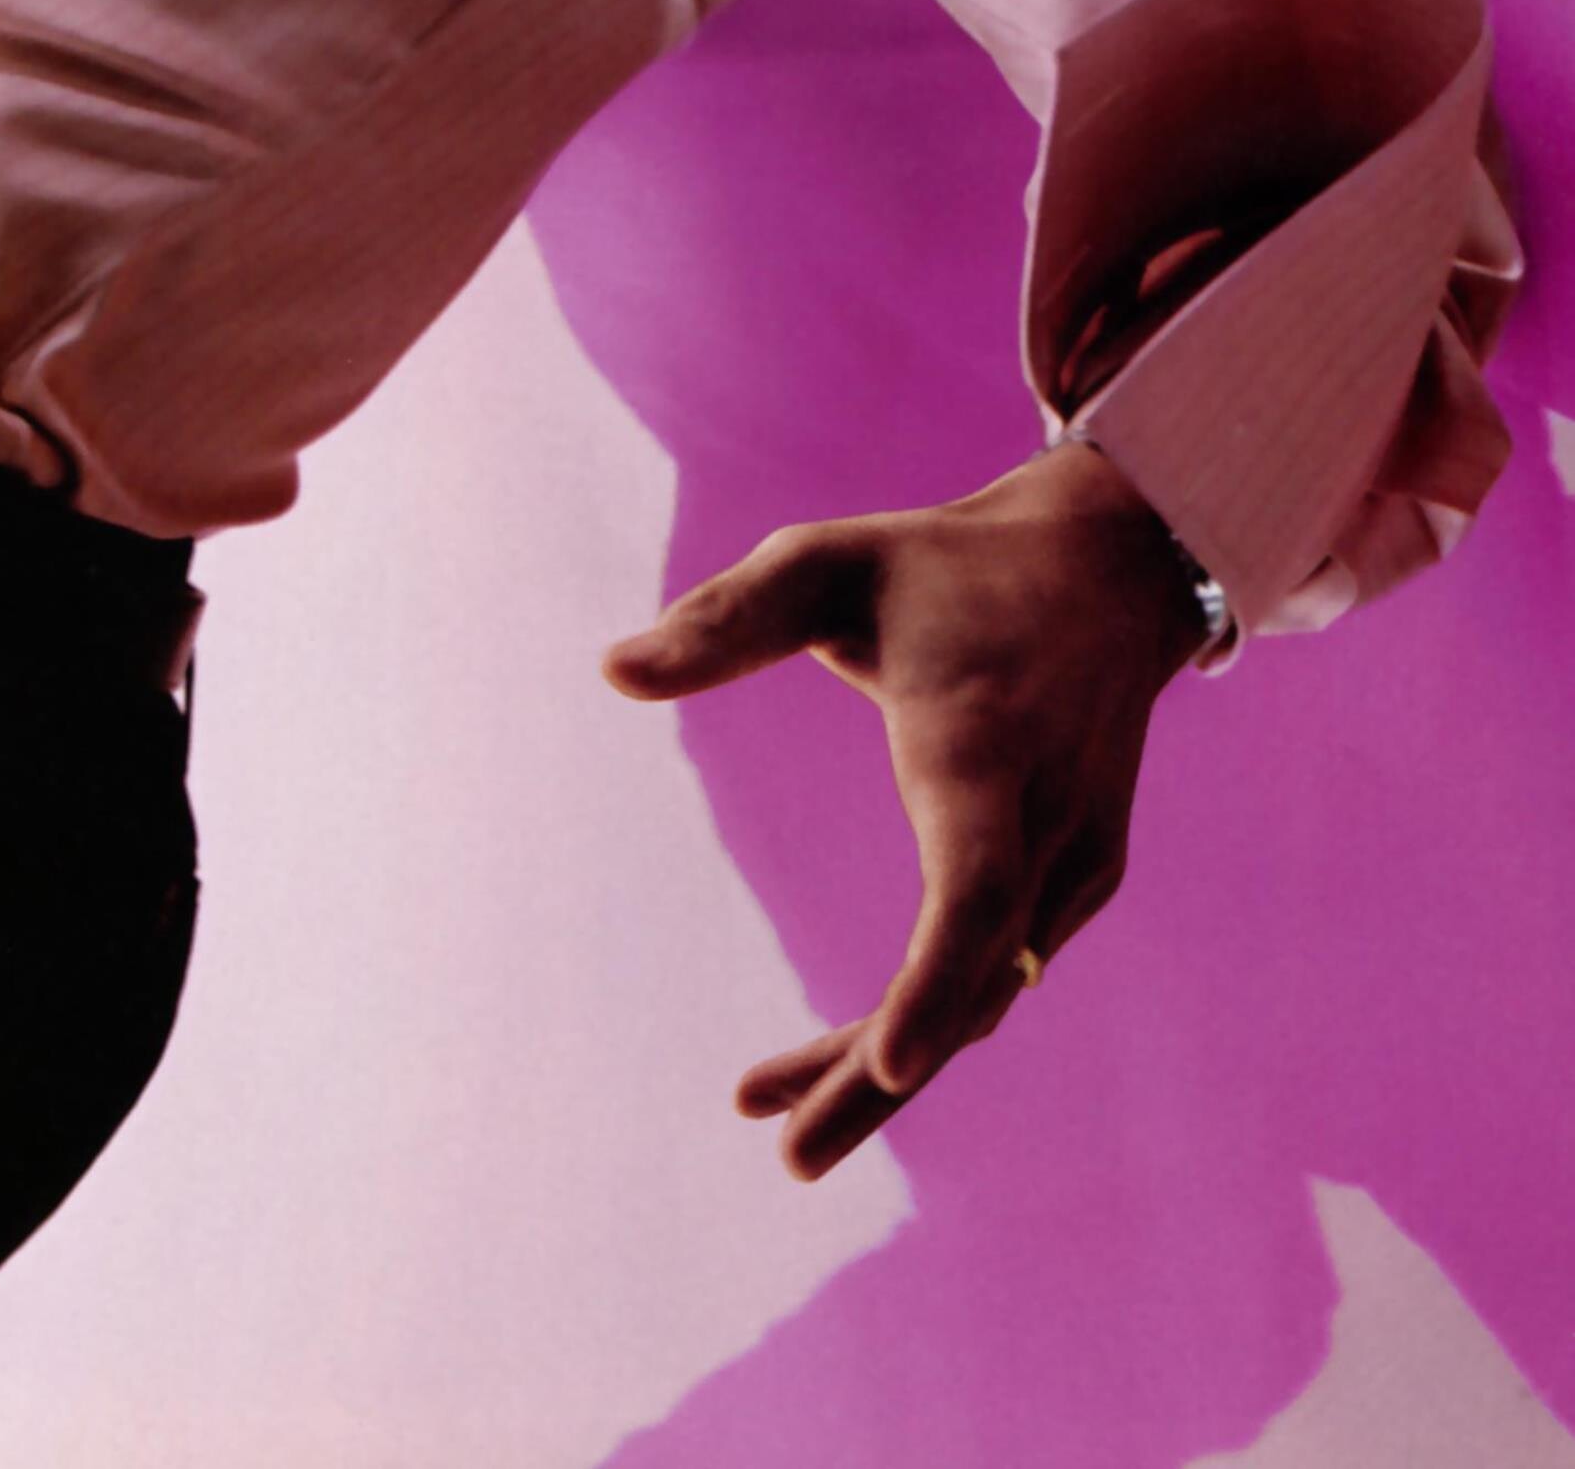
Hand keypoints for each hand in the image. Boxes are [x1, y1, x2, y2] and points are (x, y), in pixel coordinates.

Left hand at [601, 437, 1209, 1179]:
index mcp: (986, 745)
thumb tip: (611, 671)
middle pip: (974, 981)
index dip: (934, 981)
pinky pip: (996, 969)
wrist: (1105, 569)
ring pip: (982, 994)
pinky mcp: (1074, 877)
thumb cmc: (941, 566)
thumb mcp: (825, 562)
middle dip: (881, 1075)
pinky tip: (839, 1050)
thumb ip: (726, 618)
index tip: (890, 1060)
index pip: (973, 887)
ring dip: (884, 1062)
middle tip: (787, 1154)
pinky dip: (924, 1017)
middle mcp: (1047, 821)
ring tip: (760, 1106)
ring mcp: (1074, 860)